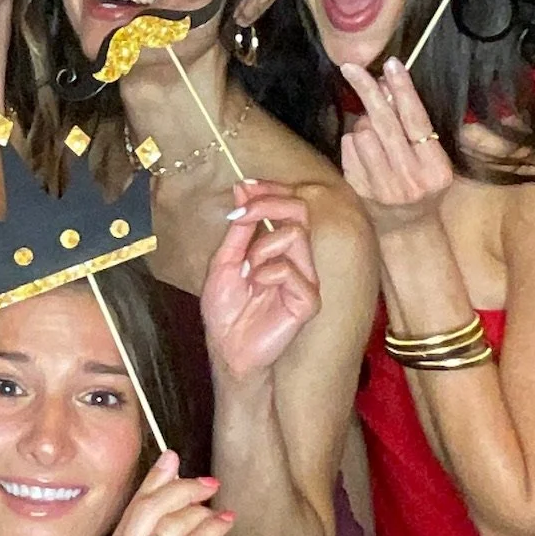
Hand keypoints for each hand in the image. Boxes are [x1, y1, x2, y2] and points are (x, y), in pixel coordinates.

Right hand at [94, 454, 231, 535]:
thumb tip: (169, 509)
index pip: (130, 511)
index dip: (153, 482)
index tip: (172, 460)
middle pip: (148, 508)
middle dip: (181, 487)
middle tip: (207, 483)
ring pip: (175, 523)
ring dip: (203, 512)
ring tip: (219, 515)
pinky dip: (214, 527)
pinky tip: (226, 524)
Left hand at [201, 180, 320, 382]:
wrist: (228, 349)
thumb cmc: (227, 311)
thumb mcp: (225, 261)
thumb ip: (239, 228)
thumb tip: (242, 189)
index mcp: (279, 248)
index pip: (289, 207)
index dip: (269, 192)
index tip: (244, 187)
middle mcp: (297, 260)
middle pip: (299, 212)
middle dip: (267, 206)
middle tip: (241, 217)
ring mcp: (306, 279)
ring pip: (295, 235)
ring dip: (261, 247)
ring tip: (248, 271)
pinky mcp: (308, 300)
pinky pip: (292, 269)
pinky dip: (267, 272)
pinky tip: (257, 288)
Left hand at [338, 60, 453, 236]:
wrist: (407, 227)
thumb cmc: (422, 183)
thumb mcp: (431, 158)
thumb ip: (414, 125)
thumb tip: (388, 85)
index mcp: (435, 169)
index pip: (417, 121)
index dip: (403, 90)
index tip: (391, 64)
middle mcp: (410, 180)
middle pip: (385, 123)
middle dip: (367, 91)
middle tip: (351, 67)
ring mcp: (382, 188)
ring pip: (361, 133)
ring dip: (364, 124)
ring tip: (376, 135)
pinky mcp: (359, 191)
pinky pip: (348, 148)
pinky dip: (354, 141)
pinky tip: (366, 151)